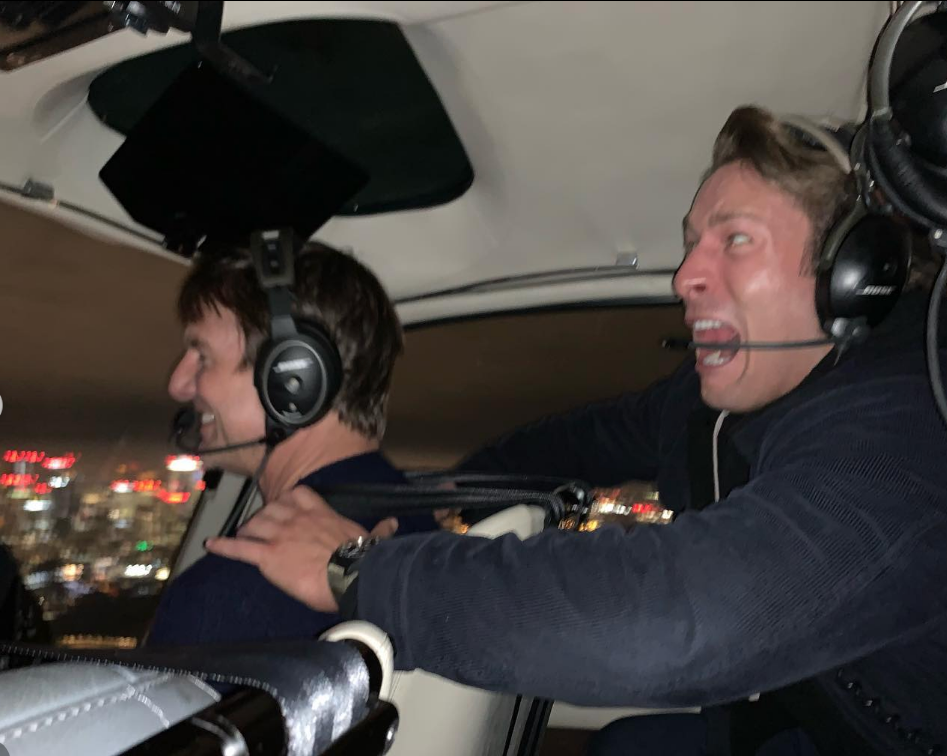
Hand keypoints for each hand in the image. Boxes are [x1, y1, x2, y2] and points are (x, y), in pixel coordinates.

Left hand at [205, 486, 396, 611]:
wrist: (350, 576)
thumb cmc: (362, 559)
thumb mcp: (370, 538)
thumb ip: (379, 529)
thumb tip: (394, 523)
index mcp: (320, 512)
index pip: (297, 495)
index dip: (287, 501)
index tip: (285, 506)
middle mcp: (296, 518)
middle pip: (270, 509)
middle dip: (263, 517)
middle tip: (261, 528)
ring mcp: (279, 535)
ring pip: (254, 525)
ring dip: (247, 530)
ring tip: (243, 537)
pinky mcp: (267, 556)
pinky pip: (240, 548)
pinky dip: (224, 546)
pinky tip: (211, 545)